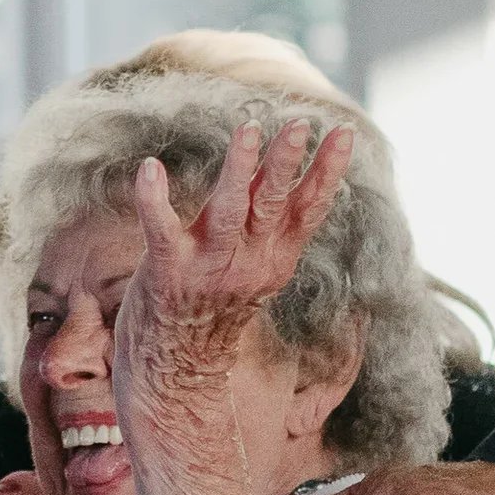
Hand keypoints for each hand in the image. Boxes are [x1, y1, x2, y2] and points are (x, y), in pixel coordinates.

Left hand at [115, 118, 353, 406]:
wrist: (179, 369)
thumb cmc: (214, 304)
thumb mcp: (253, 264)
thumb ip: (267, 220)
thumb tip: (284, 167)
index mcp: (273, 259)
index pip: (308, 209)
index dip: (327, 172)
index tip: (344, 133)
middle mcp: (247, 262)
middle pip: (272, 204)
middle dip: (286, 163)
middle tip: (300, 124)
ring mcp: (208, 267)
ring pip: (228, 211)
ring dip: (239, 170)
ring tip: (249, 130)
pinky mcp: (167, 272)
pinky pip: (161, 230)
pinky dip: (154, 199)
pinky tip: (150, 167)